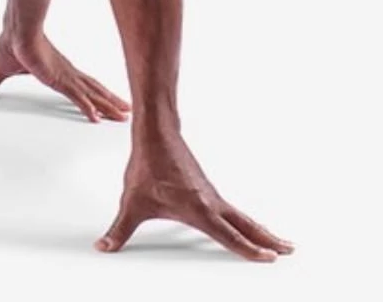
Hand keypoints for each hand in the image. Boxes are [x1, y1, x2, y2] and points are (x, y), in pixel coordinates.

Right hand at [0, 29, 130, 122]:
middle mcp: (66, 73)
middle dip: (110, 101)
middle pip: (93, 90)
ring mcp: (65, 76)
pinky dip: (88, 108)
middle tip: (126, 112)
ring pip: (92, 94)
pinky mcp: (60, 78)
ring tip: (123, 115)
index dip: (93, 94)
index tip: (105, 103)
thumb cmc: (11, 43)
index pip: (80, 85)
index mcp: (56, 70)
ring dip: (108, 105)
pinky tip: (97, 118)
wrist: (16, 30)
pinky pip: (77, 97)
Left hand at [97, 132, 294, 260]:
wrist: (155, 133)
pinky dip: (244, 219)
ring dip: (260, 229)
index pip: (229, 236)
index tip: (270, 259)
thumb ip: (119, 230)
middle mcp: (210, 202)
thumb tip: (103, 247)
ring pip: (240, 215)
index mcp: (198, 210)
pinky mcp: (205, 186)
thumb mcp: (132, 203)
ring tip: (278, 241)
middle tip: (290, 250)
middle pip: (245, 225)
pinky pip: (230, 208)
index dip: (249, 250)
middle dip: (267, 240)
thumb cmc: (146, 166)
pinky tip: (244, 224)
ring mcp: (210, 193)